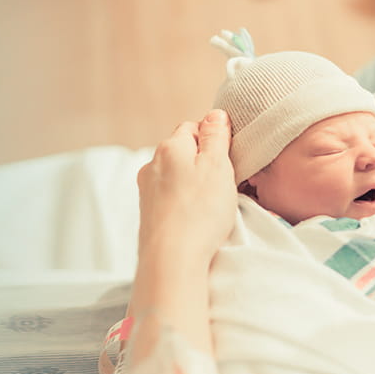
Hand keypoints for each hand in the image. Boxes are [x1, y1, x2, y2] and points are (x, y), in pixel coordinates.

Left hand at [136, 110, 236, 268]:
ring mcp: (147, 191)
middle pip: (182, 153)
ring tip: (210, 205)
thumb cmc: (199, 211)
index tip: (227, 158)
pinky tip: (195, 218)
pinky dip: (183, 203)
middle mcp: (152, 165)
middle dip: (202, 162)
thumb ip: (216, 137)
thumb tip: (215, 115)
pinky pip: (170, 199)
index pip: (193, 128)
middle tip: (222, 183)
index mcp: (169, 148)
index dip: (213, 140)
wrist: (172, 258)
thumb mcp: (217, 165)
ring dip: (192, 184)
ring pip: (175, 176)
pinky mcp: (148, 214)